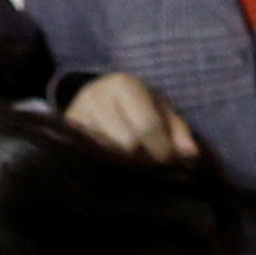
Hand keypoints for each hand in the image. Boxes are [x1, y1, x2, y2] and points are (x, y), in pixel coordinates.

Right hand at [60, 70, 205, 167]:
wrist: (95, 97)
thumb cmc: (136, 105)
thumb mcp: (160, 109)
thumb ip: (178, 130)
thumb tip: (191, 155)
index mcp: (124, 84)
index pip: (147, 127)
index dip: (162, 151)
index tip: (168, 165)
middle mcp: (96, 96)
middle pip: (126, 143)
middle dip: (143, 160)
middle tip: (150, 168)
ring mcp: (76, 115)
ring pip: (105, 155)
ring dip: (123, 167)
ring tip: (132, 170)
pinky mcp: (64, 132)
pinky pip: (87, 158)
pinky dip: (103, 168)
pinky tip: (111, 170)